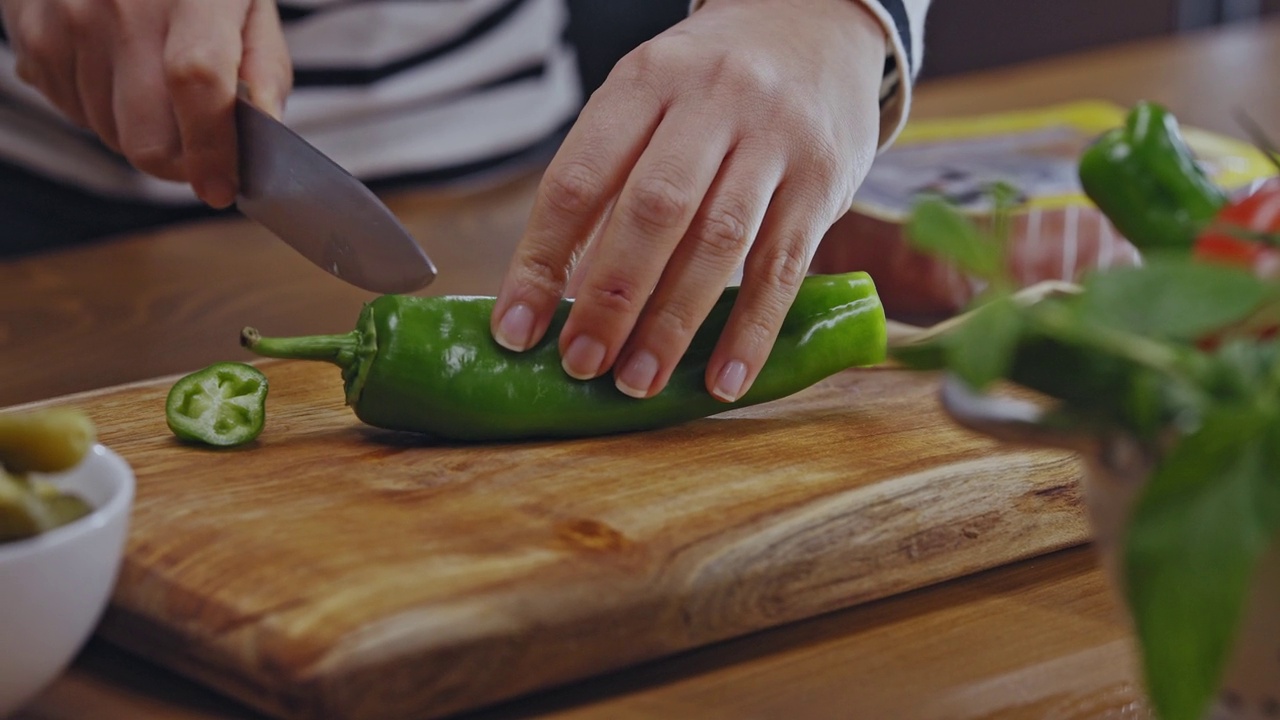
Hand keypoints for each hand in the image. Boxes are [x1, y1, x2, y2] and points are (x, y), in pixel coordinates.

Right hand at [0, 0, 291, 207]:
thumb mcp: (246, 3)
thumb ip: (264, 67)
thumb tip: (265, 128)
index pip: (198, 83)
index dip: (210, 149)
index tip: (222, 189)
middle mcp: (123, 6)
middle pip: (147, 136)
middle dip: (180, 163)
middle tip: (199, 150)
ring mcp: (70, 20)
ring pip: (109, 134)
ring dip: (139, 133)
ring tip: (153, 88)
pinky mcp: (33, 34)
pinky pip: (72, 112)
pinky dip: (100, 110)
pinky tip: (116, 71)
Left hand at [491, 0, 886, 401]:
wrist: (817, 23)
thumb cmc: (711, 84)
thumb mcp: (650, 100)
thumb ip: (611, 183)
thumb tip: (566, 296)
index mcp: (646, 81)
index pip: (578, 180)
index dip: (541, 261)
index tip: (516, 330)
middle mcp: (713, 100)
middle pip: (652, 212)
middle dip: (610, 298)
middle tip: (581, 362)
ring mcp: (775, 138)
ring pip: (718, 243)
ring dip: (673, 324)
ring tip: (638, 380)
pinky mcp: (826, 179)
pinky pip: (784, 267)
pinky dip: (750, 332)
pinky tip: (723, 381)